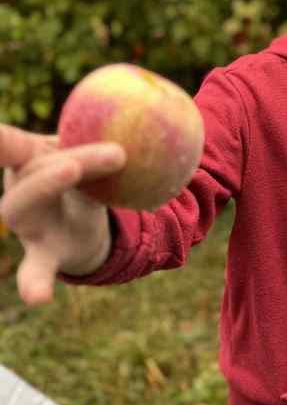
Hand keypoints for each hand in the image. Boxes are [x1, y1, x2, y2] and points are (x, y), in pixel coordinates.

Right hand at [0, 124, 125, 304]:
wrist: (86, 229)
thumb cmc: (88, 179)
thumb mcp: (96, 156)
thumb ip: (109, 139)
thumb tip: (155, 104)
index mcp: (27, 159)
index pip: (10, 142)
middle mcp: (19, 189)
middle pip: (31, 168)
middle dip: (53, 157)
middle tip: (76, 155)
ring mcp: (26, 224)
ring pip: (24, 204)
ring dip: (48, 182)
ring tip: (71, 167)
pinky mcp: (42, 254)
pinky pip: (35, 270)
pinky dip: (34, 284)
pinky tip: (38, 299)